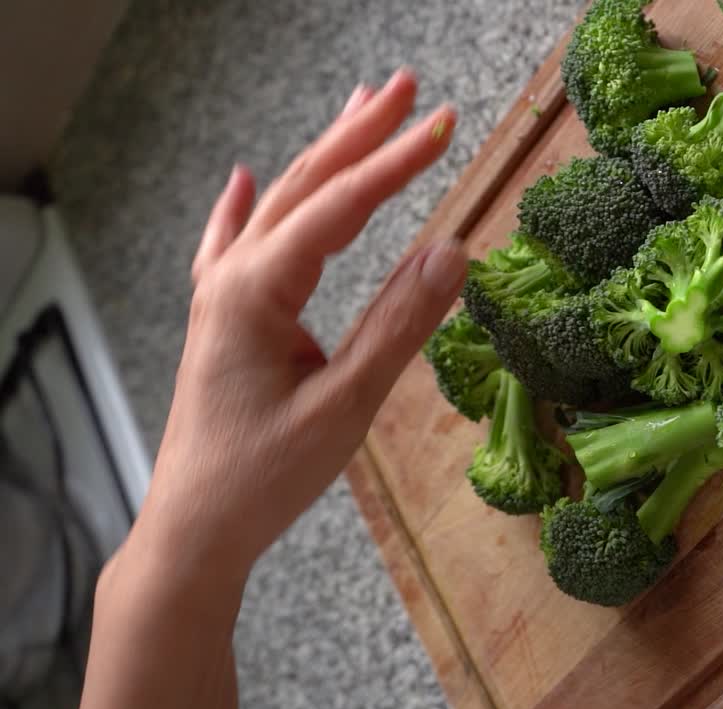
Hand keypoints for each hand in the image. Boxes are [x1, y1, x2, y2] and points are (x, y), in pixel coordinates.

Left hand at [140, 69, 466, 580]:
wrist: (194, 531)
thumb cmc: (265, 476)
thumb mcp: (345, 405)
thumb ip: (398, 324)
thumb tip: (454, 253)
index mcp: (256, 291)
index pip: (340, 207)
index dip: (396, 163)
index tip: (445, 124)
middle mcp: (232, 279)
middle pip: (305, 187)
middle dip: (360, 134)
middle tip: (409, 88)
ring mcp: (221, 298)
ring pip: (278, 208)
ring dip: (322, 156)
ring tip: (361, 109)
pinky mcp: (222, 323)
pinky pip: (231, 245)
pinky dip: (245, 206)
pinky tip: (244, 178)